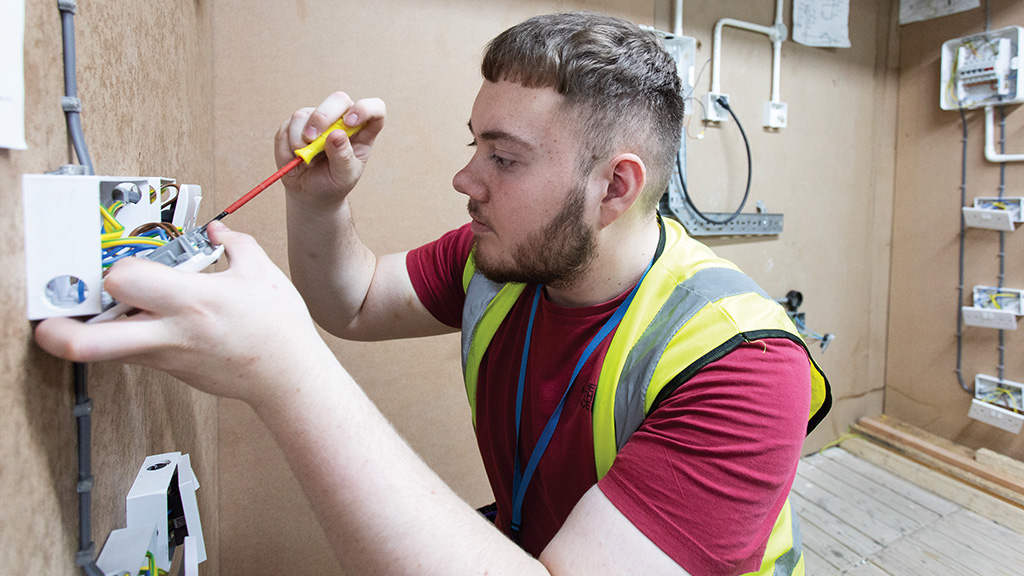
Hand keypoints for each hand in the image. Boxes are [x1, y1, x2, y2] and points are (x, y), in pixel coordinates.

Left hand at [34, 221, 334, 407]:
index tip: (127, 264)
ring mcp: (165, 356)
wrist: (288, 377)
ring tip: (85, 316)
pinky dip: (123, 337)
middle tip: (53, 315)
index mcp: (193, 301)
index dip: (116, 269)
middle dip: (58, 331)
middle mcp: (170, 332)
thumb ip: (234, 244)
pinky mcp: (169, 370)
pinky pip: (131, 352)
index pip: (124, 282)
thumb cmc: (278, 330)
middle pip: (88, 343)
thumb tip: (218, 233)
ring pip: (102, 352)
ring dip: (86, 333)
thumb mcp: (262, 274)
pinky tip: (137, 322)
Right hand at [277, 92, 385, 206]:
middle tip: (312, 139)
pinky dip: (287, 148)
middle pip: (339, 100)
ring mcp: (318, 118)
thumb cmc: (333, 183)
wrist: (310, 192)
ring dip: (300, 140)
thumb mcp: (344, 176)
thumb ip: (343, 157)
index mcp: (362, 130)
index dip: (365, 109)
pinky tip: (294, 160)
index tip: (349, 123)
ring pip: (305, 114)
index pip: (375, 108)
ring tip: (306, 161)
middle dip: (322, 117)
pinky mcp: (297, 123)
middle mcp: (341, 119)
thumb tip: (336, 135)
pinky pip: (287, 126)